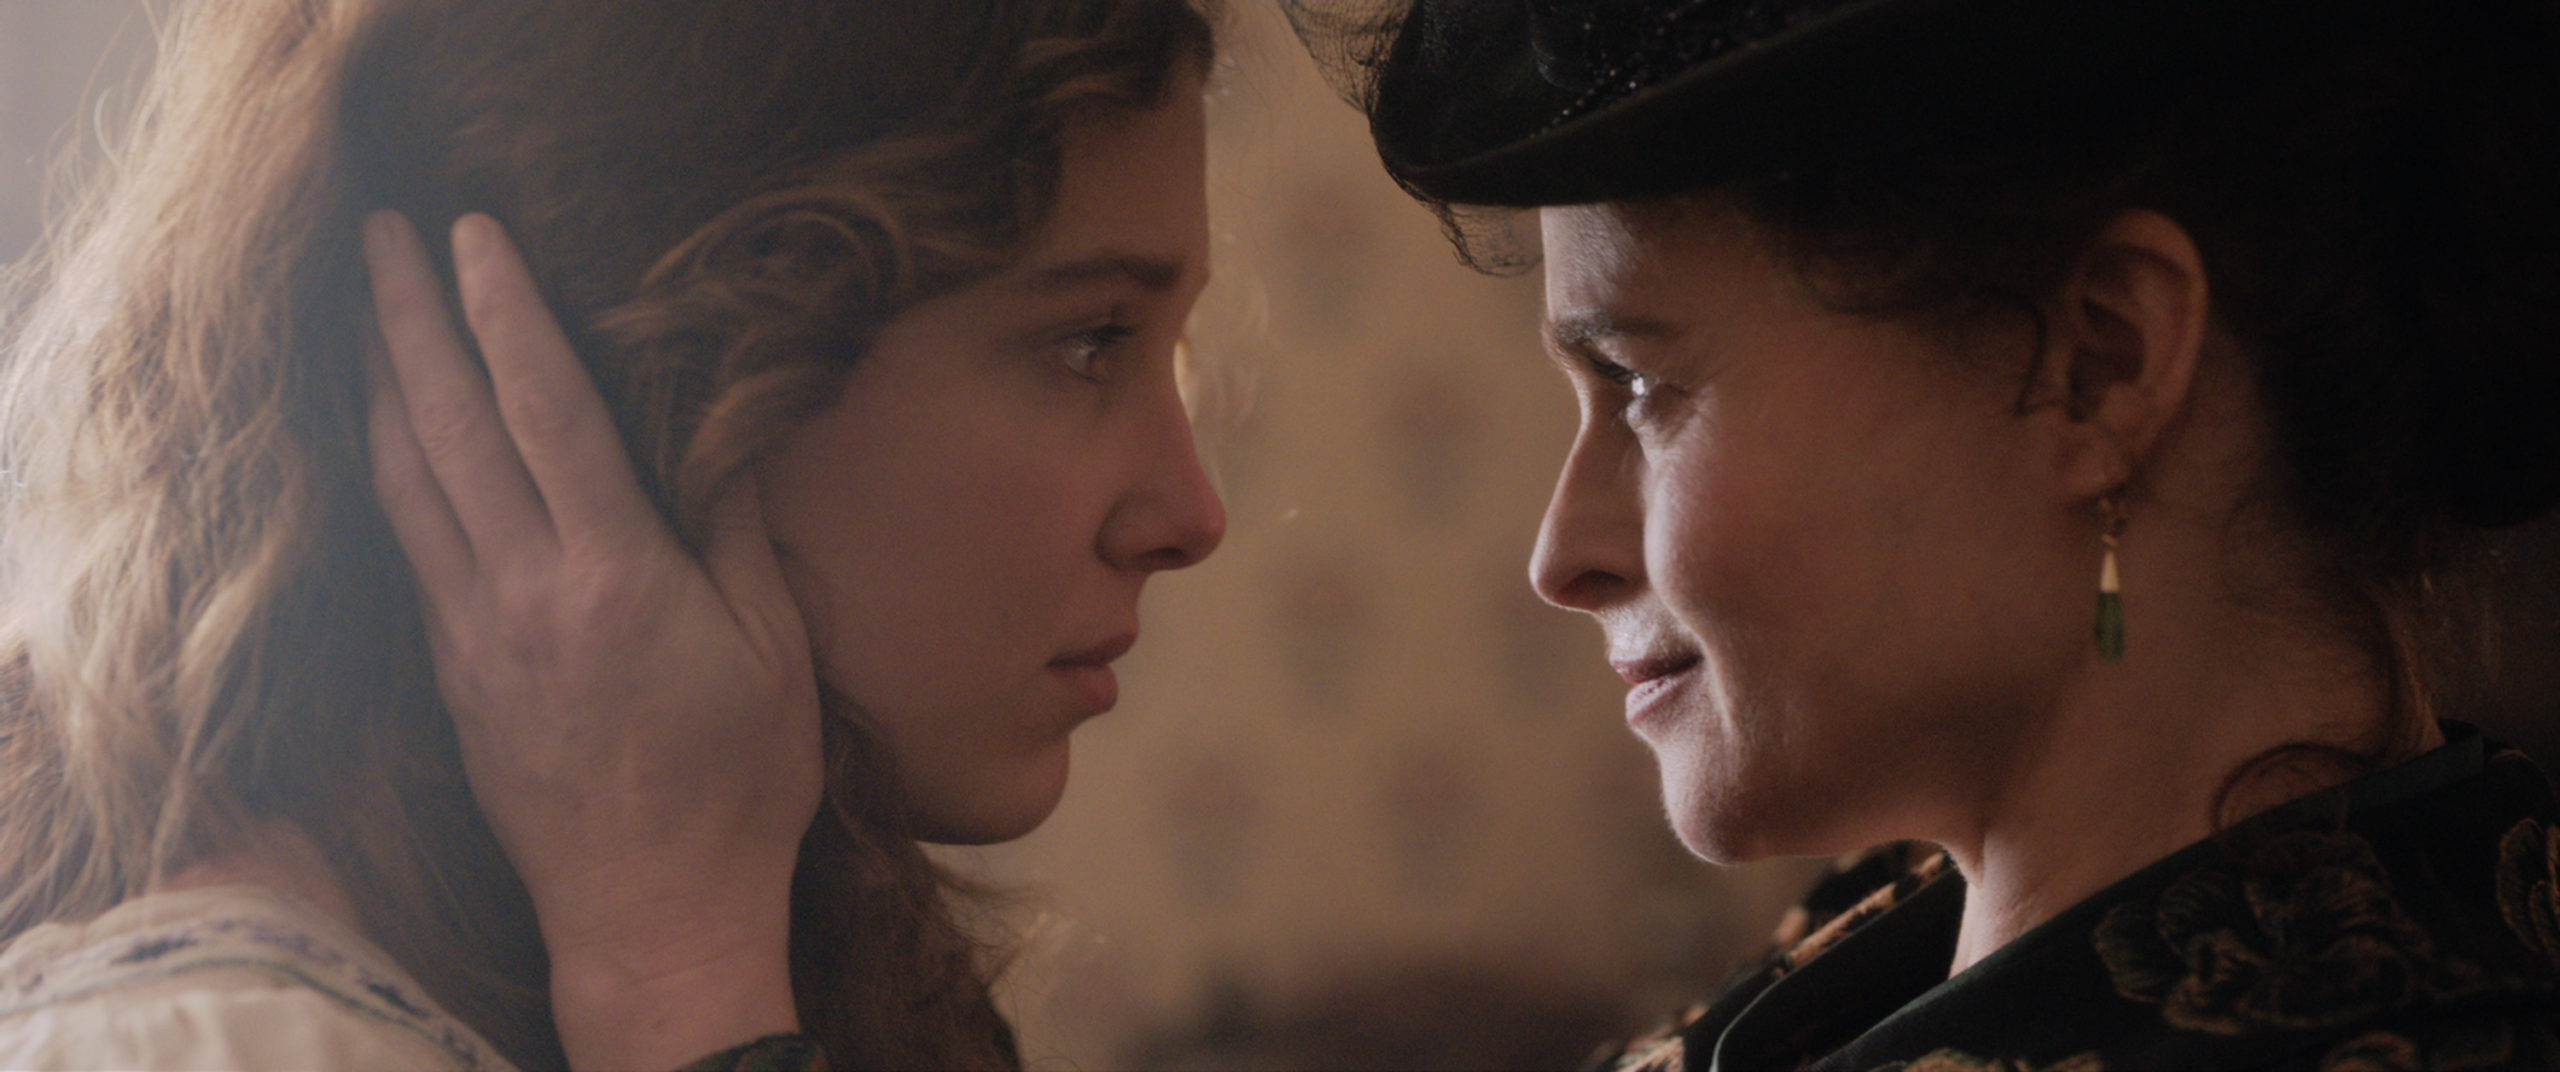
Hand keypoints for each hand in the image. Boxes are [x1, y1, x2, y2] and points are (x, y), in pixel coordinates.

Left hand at [363, 211, 818, 1068]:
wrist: (653, 912)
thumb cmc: (739, 787)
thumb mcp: (777, 653)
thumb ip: (737, 534)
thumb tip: (720, 435)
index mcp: (612, 576)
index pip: (544, 411)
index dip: (506, 312)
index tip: (477, 235)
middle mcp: (522, 593)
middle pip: (446, 427)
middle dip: (409, 318)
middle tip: (383, 233)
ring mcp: (473, 635)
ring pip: (405, 482)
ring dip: (380, 382)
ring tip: (364, 308)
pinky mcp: (453, 675)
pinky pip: (409, 547)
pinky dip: (393, 469)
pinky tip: (390, 435)